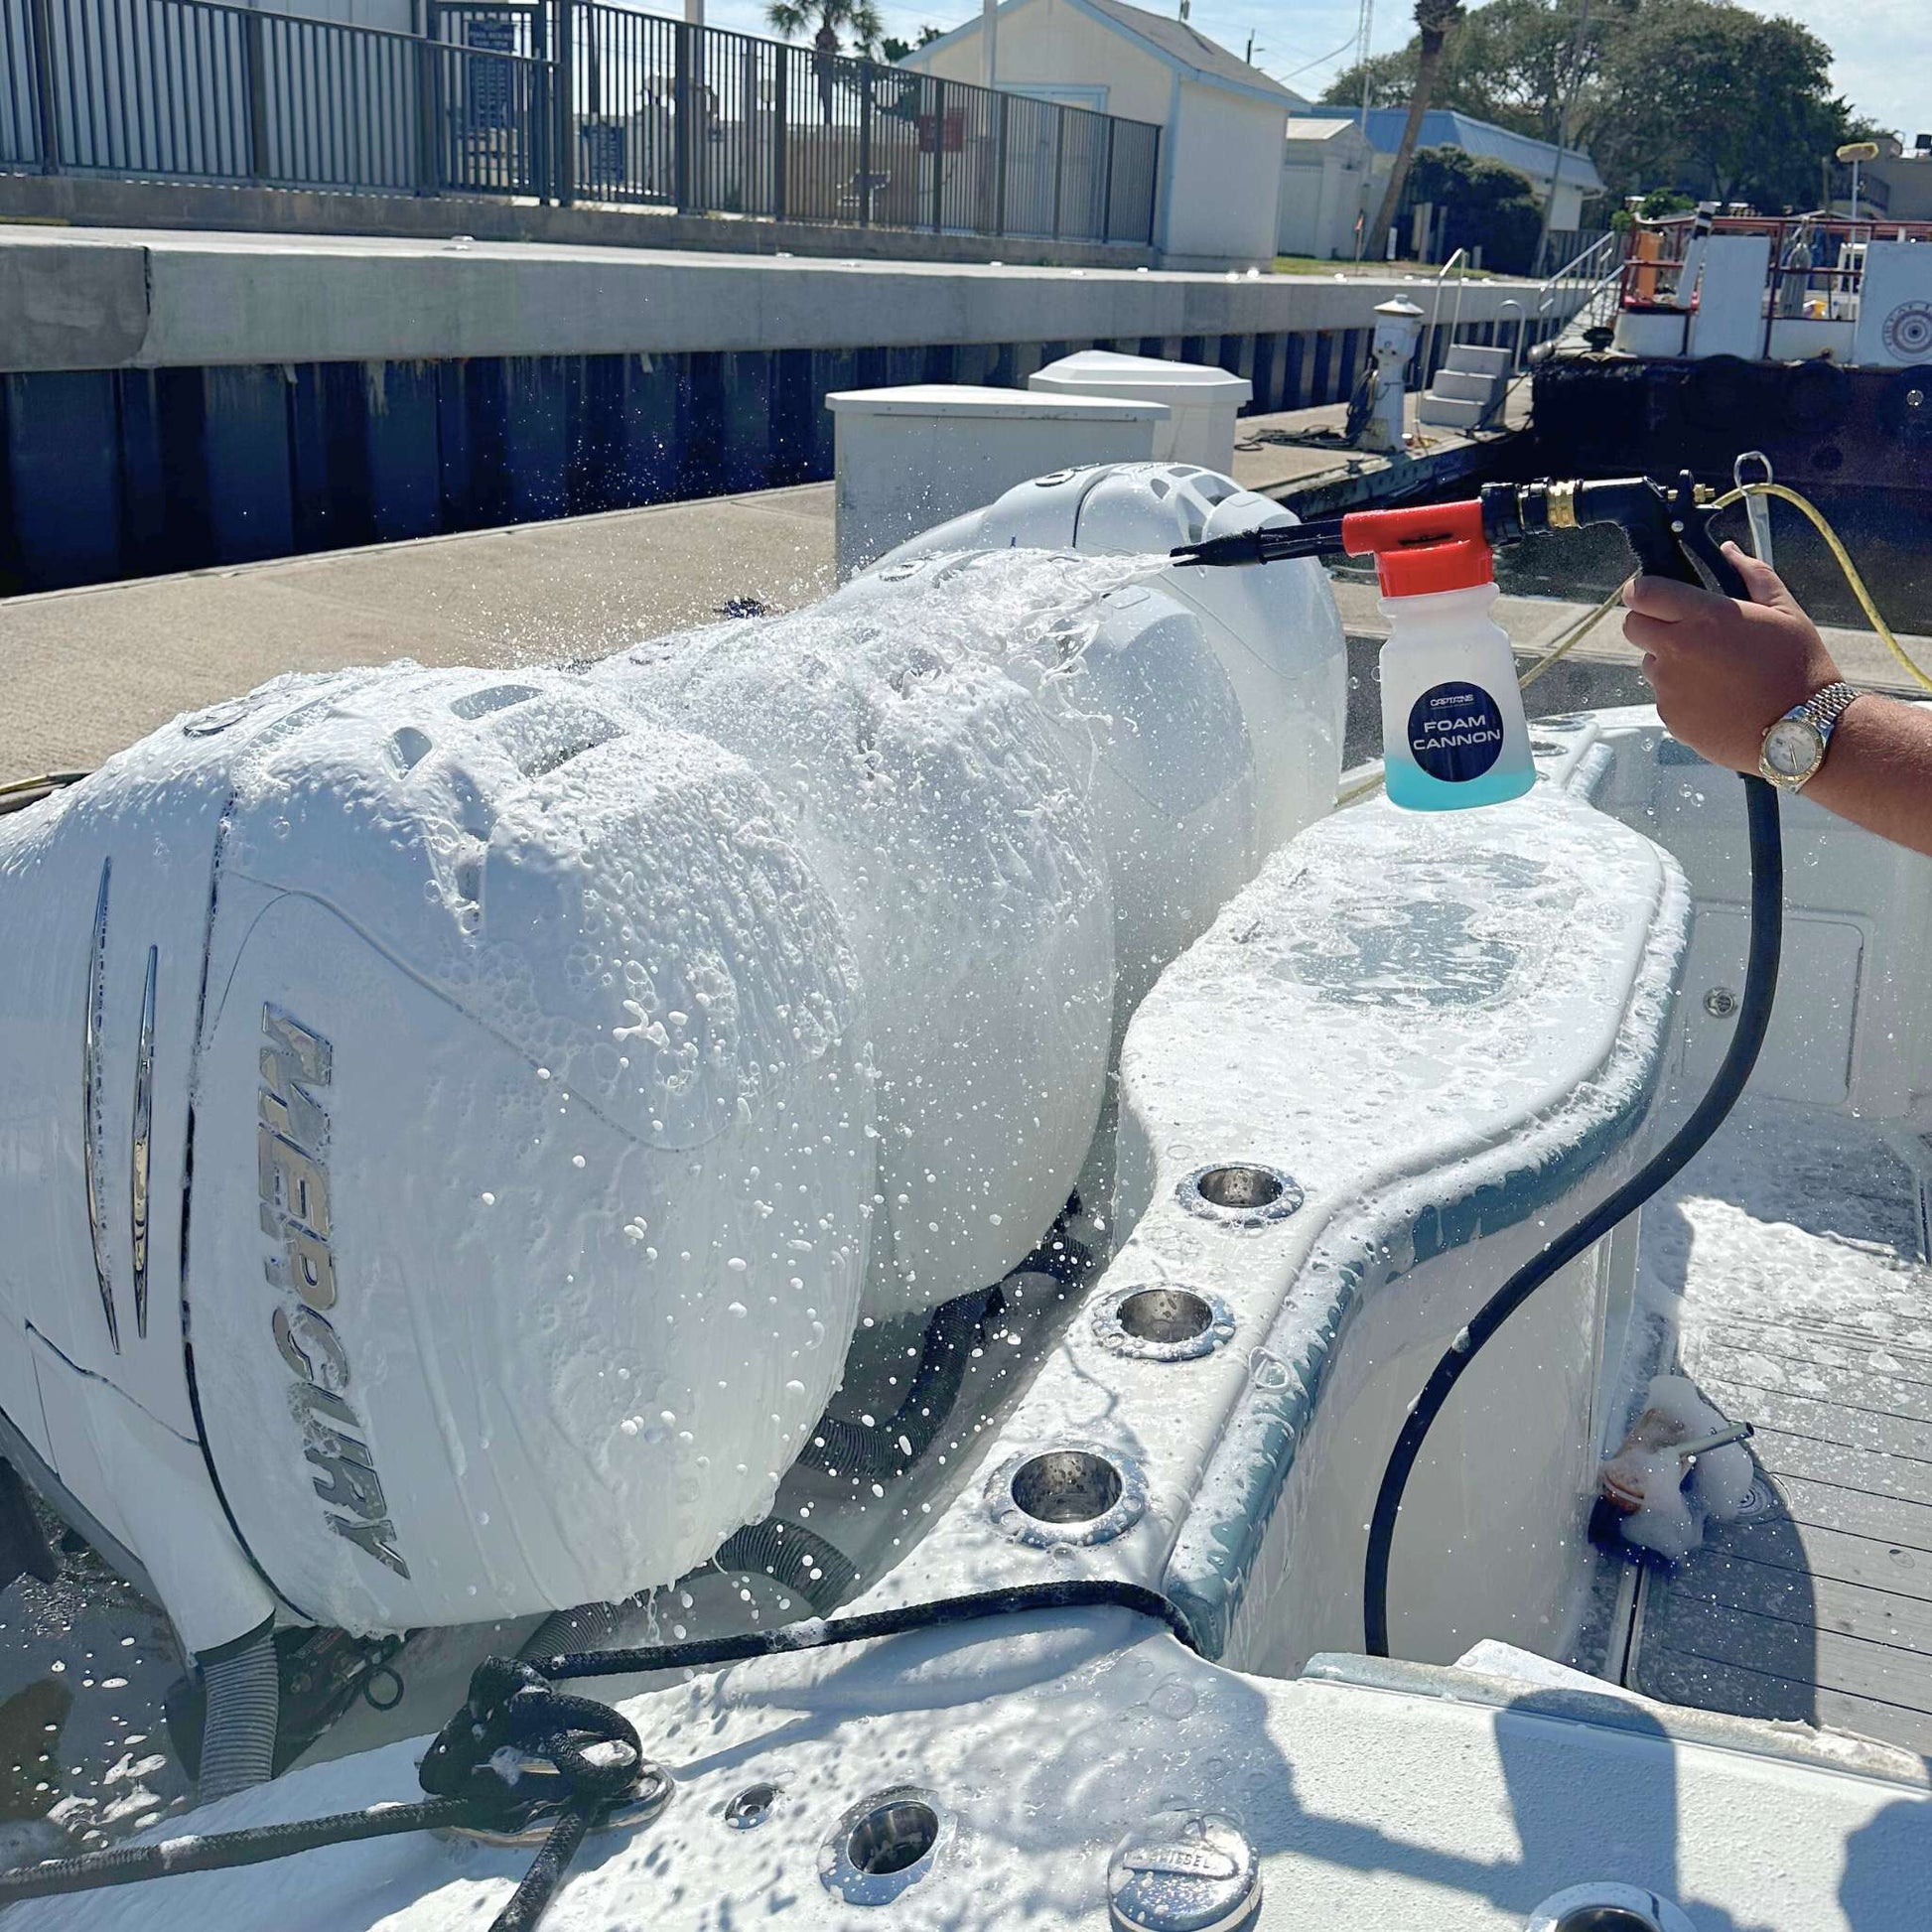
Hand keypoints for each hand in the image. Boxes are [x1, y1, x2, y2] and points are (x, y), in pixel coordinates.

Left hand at [1621, 542, 1841, 771]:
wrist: (1801, 731)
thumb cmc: (1799, 668)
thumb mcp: (1786, 611)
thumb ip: (1753, 575)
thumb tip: (1729, 552)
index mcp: (1704, 617)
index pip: (1642, 592)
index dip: (1643, 590)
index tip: (1652, 593)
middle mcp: (1677, 650)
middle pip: (1632, 626)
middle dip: (1649, 622)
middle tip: (1683, 629)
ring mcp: (1669, 687)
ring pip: (1649, 662)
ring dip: (1669, 660)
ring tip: (1713, 669)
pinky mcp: (1669, 717)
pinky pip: (1663, 696)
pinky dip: (1680, 692)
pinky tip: (1716, 696)